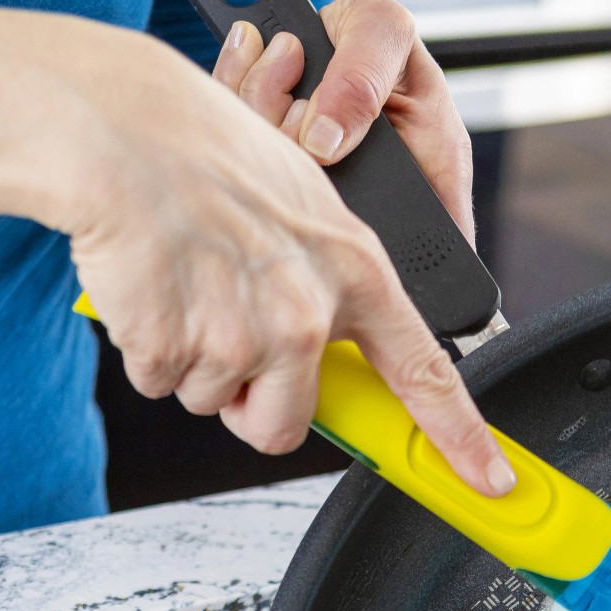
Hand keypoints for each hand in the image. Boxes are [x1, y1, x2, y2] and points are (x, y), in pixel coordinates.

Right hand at [0, 0, 510, 493]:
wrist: (121, 131)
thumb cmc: (205, 154)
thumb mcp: (304, 205)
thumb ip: (330, 284)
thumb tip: (326, 355)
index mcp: (353, 272)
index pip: (424, 372)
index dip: (459, 436)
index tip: (490, 479)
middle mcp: (306, 313)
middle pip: (285, 426)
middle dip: (250, 404)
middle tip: (225, 335)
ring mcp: (242, 336)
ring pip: (214, 403)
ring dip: (191, 361)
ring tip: (186, 281)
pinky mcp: (174, 349)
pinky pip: (159, 384)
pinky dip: (147, 348)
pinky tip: (152, 286)